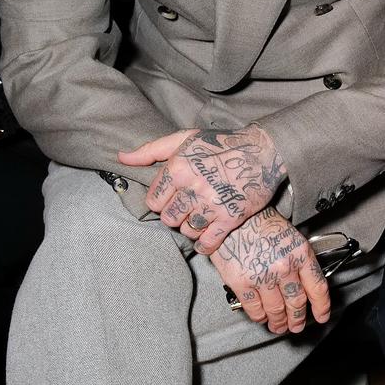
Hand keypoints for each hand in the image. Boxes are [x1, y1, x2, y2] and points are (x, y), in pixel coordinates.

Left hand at [120, 125, 285, 252]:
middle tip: (187, 210)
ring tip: (200, 219)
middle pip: (169, 218)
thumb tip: (121, 157)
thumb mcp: (184, 138)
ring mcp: (212, 204)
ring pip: (187, 230)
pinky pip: (208, 242)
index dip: (162, 202)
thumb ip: (150, 150)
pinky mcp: (231, 217)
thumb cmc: (220, 144)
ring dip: (191, 228)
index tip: (173, 199)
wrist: (263, 151)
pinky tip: (207, 239)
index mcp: (178, 168)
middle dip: (176, 216)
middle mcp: (193, 187)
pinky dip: (205, 245)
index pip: (153, 201)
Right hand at [210, 209, 328, 334]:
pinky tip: (261, 318)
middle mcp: (285, 267)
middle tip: (296, 326)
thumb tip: (305, 284)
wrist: (233, 216)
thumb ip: (299, 261)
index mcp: (301, 254)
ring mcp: (263, 277)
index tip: (321, 316)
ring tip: (278, 326)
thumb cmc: (261, 223)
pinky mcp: (242, 282)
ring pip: (276, 310)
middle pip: (297, 302)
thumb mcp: (291, 237)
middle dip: (297, 319)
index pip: (317, 288)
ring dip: (278, 322)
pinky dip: (259, 317)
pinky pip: (254, 308)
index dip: (321, 306)